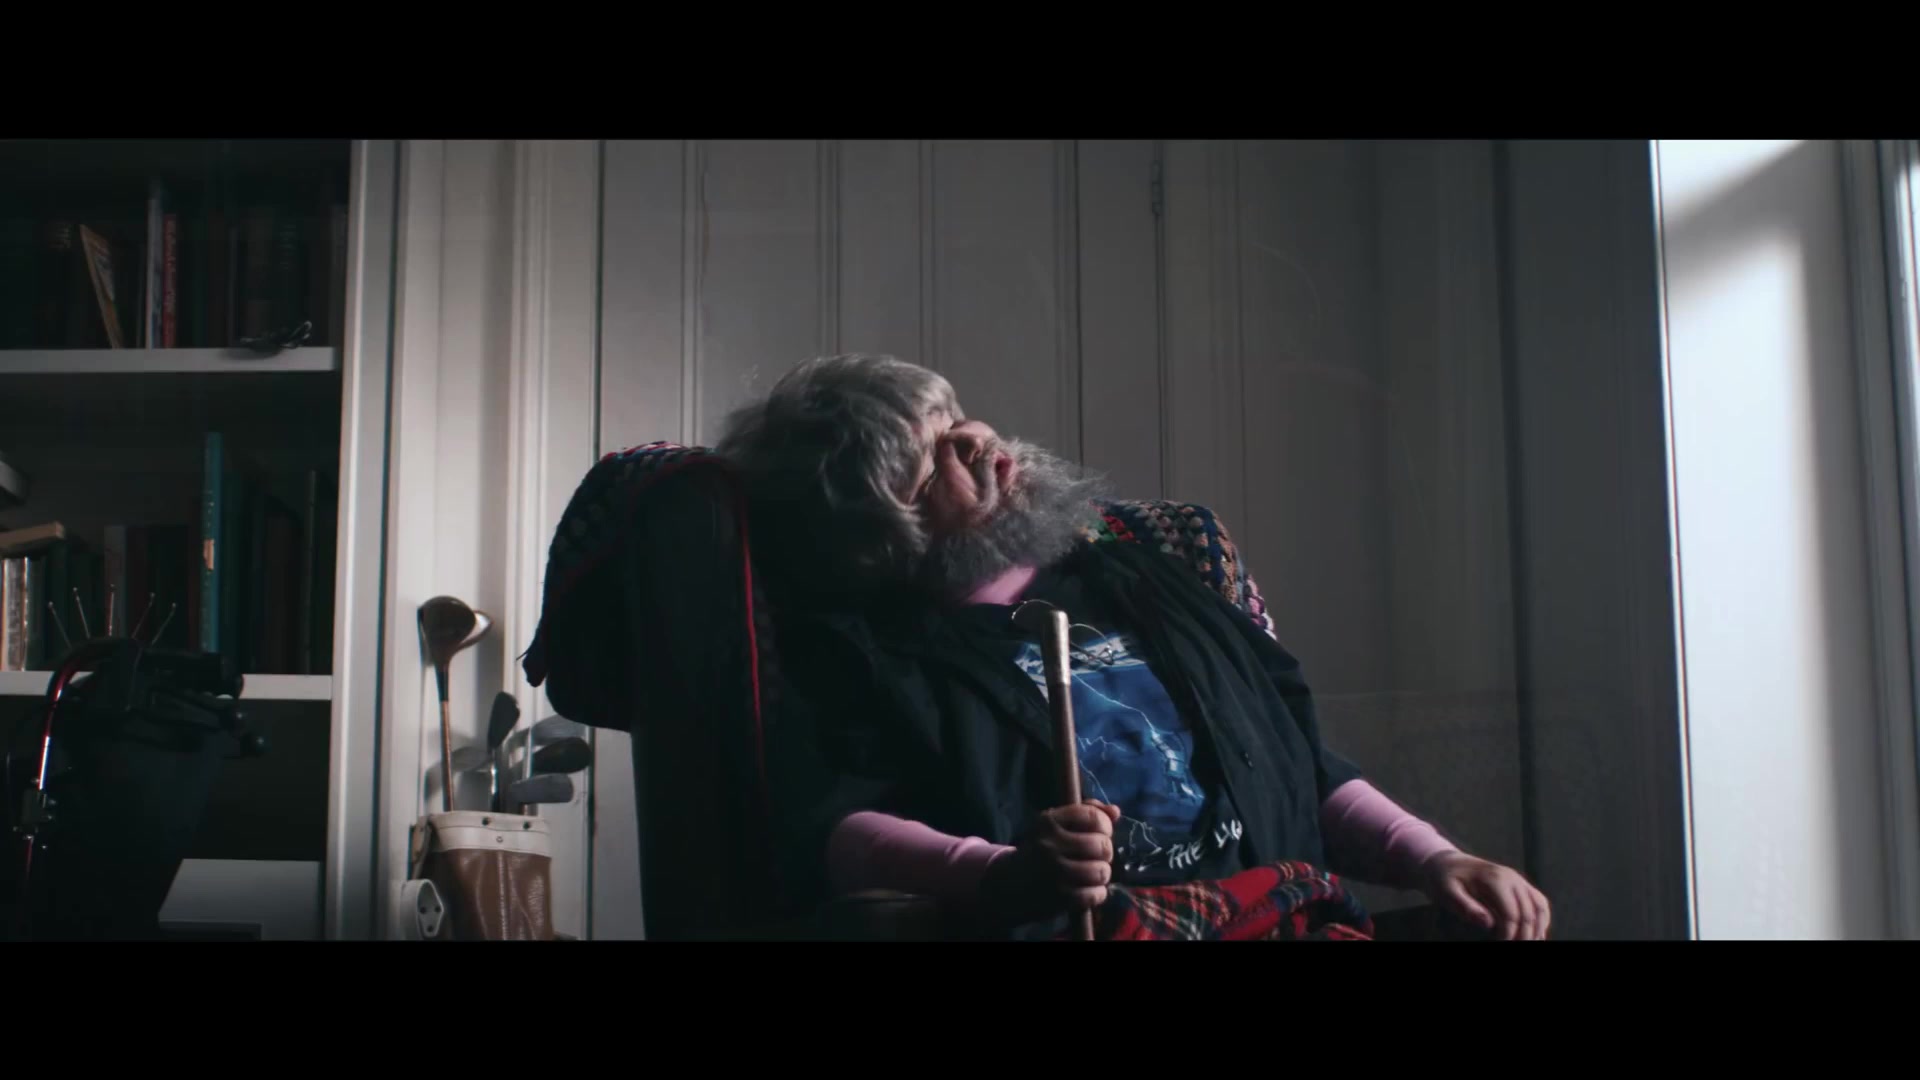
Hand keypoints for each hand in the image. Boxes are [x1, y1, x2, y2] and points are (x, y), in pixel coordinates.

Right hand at [979, 800, 1119, 923]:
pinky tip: (1086, 890)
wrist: (1006, 885)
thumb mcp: (1054, 825)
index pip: (1093, 817)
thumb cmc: (1038, 850)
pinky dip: (1097, 894)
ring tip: (1091, 874)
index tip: (1099, 833)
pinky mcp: (1059, 898)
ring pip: (1102, 871)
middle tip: (1094, 857)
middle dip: (1104, 852)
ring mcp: (1054, 873)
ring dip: (1101, 874)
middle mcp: (1049, 845)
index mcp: (1048, 822)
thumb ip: (1086, 812)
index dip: (1104, 826)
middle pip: (1102, 845)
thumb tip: (1116, 811)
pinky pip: (1096, 894)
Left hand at [1420, 852, 1550, 940]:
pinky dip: (1541, 920)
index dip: (1509, 935)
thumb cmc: (1445, 879)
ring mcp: (1518, 880)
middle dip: (1524, 936)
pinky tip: (1535, 934)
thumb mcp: (1447, 893)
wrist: (1448, 863)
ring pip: (1540, 907)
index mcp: (1495, 879)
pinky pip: (1539, 902)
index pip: (1512, 914)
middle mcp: (1512, 877)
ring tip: (1527, 944)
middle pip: (1529, 913)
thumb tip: (1488, 923)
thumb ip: (1466, 907)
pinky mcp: (1520, 884)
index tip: (1500, 945)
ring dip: (1537, 929)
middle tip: (1513, 948)